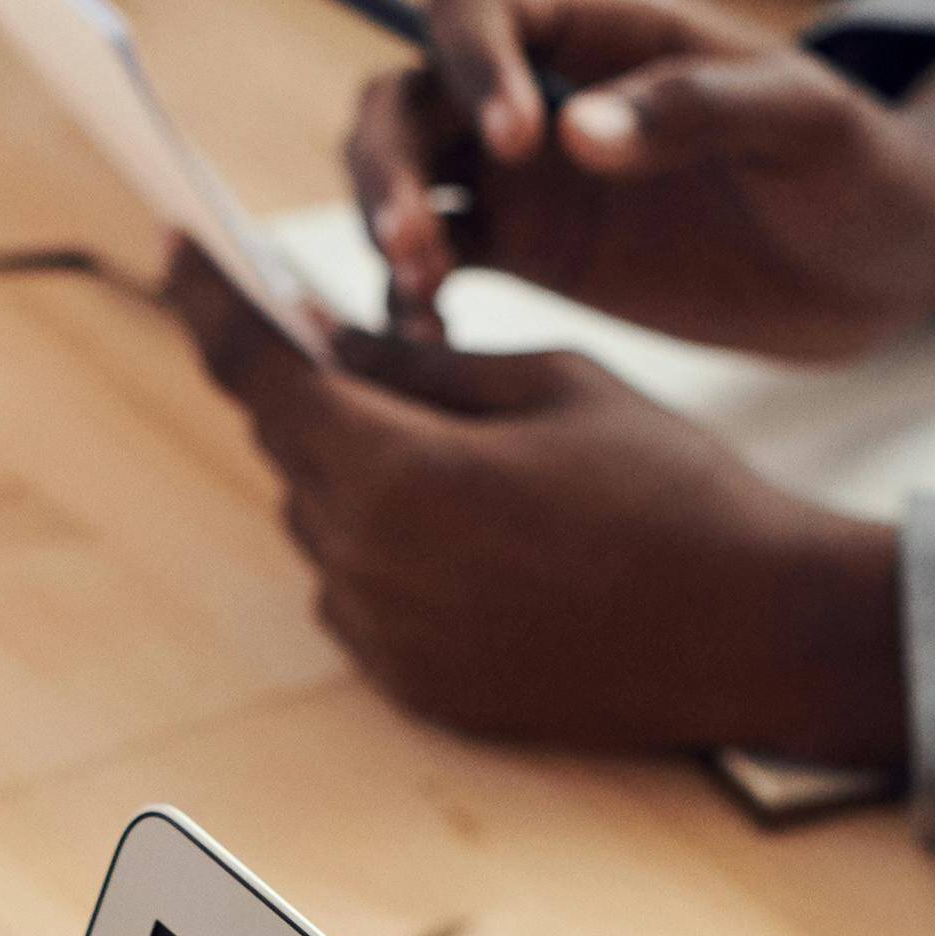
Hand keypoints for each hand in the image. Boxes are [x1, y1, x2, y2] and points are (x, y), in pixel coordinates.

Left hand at [172, 249, 908, 767]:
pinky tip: (485, 537)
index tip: (177, 245)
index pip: (260, 372)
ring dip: (360, 475)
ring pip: (324, 523)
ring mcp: (388, 641)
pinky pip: (359, 597)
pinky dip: (388, 552)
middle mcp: (367, 567)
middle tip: (366, 344)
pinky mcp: (417, 690)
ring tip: (473, 458)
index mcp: (394, 473)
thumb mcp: (548, 382)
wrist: (757, 633)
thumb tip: (321, 332)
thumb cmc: (672, 489)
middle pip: (291, 449)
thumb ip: (417, 360)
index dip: (210, 301)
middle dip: (320, 390)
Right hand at [352, 0, 934, 365]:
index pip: (480, 6)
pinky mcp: (529, 251)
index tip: (518, 145)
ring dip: (385, 222)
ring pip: (404, 172)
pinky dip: (411, 292)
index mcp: (606, 28)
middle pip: (408, 92)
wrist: (880, 265)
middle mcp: (544, 91)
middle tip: (415, 239)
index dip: (470, 62)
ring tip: (419, 291)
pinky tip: (431, 339)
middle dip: (388, 158)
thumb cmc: (861, 166)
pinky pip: (436, 260)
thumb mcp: (807, 124)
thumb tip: (574, 134)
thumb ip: (696, 110)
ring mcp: (526, 176)